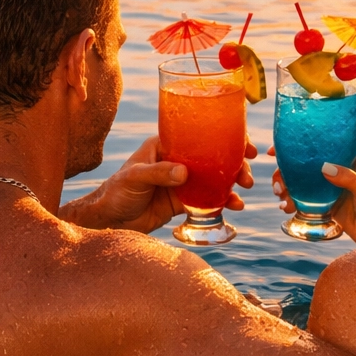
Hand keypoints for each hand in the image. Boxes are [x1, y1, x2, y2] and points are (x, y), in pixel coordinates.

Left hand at [61, 136, 256, 234]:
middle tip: (247, 175)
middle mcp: (179, 160)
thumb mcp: (135, 177)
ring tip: (243, 193)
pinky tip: (233, 206)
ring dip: (232, 184)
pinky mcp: (183, 201)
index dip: (225, 136)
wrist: (108, 221)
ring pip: (215, 178)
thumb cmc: (116, 191)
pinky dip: (223, 202)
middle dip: (235, 164)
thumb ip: (158, 173)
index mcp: (167, 144)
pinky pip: (208, 200)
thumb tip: (185, 172)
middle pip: (214, 156)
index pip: (201, 134)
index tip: (244, 144)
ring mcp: (183, 181)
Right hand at [270, 144, 355, 245]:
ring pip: (302, 178)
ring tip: (281, 196)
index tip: (279, 148)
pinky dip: (293, 199)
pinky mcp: (326, 201)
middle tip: (277, 182)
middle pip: (307, 160)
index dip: (302, 141)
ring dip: (287, 185)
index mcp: (355, 155)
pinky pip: (305, 196)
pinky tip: (286, 207)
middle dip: (287, 169)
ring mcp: (332, 184)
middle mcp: (341, 166)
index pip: (325, 141)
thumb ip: (348, 178)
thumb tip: (325, 167)